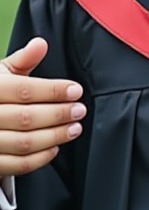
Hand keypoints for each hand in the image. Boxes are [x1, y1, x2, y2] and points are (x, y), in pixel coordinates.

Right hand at [0, 38, 85, 175]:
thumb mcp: (1, 74)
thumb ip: (23, 60)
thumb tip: (40, 43)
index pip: (24, 90)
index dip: (53, 91)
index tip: (75, 91)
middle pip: (25, 118)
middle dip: (58, 114)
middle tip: (79, 110)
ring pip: (23, 143)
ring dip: (54, 136)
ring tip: (74, 128)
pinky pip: (16, 165)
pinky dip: (39, 158)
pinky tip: (54, 148)